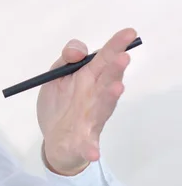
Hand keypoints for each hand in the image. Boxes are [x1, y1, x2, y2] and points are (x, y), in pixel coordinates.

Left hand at [36, 28, 135, 175]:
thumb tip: (78, 51)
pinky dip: (91, 149)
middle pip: (107, 80)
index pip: (104, 59)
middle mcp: (95, 97)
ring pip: (103, 107)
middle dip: (114, 69)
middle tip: (122, 56)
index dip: (115, 45)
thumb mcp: (56, 76)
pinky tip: (93, 152)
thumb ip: (67, 59)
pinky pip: (88, 146)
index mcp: (89, 79)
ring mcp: (91, 119)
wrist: (55, 139)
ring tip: (117, 87)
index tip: (129, 33)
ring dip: (109, 98)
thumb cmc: (60, 104)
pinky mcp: (83, 141)